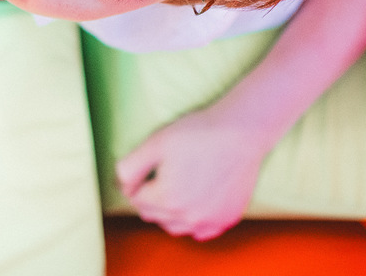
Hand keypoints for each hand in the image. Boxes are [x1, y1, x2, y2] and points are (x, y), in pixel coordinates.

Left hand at [115, 106, 267, 240]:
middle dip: (150, 199)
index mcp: (166, 198)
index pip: (137, 199)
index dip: (137, 183)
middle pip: (154, 215)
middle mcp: (188, 216)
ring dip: (169, 214)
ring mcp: (209, 220)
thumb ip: (130, 166)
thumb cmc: (198, 133)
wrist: (241, 132)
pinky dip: (194, 222)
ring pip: (176, 227)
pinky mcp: (227, 219)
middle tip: (160, 176)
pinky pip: (201, 232)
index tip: (146, 168)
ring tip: (175, 190)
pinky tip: (195, 204)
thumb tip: (124, 185)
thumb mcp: (156, 142)